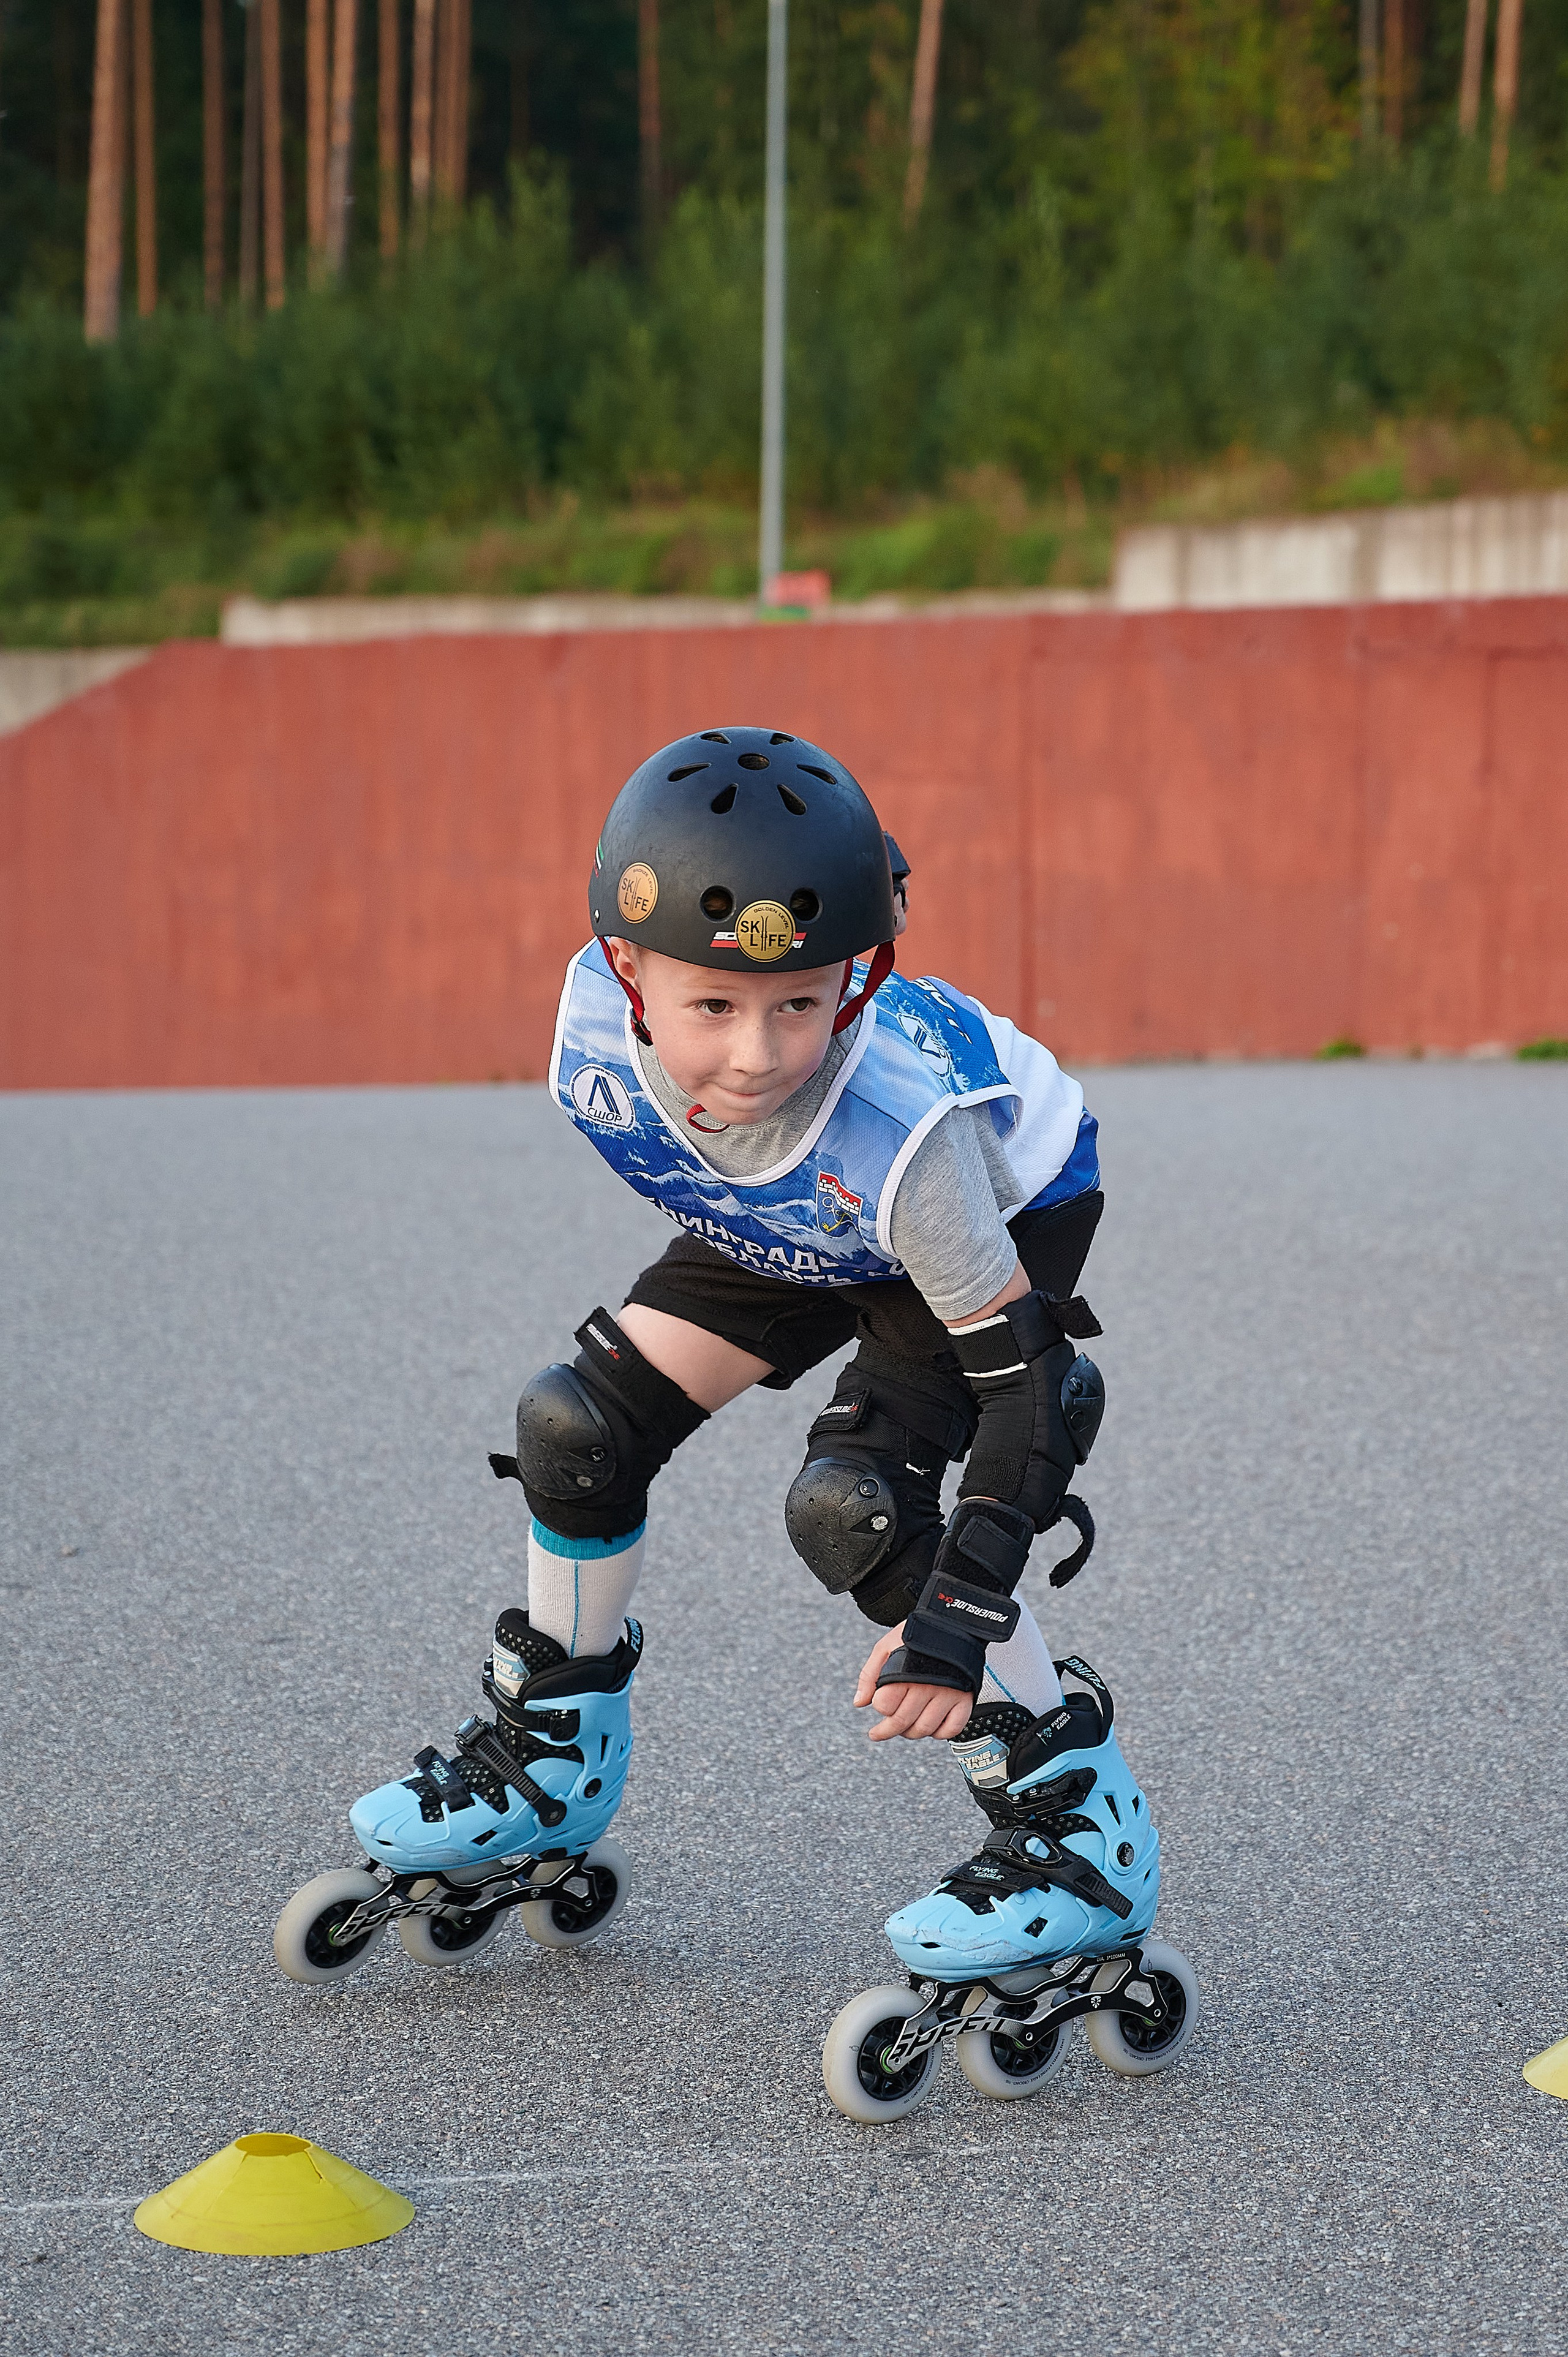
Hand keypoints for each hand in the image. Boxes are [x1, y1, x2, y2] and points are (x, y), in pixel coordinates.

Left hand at [853, 1623, 972, 1742]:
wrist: (953, 1622)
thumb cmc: (918, 1634)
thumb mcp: (885, 1647)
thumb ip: (869, 1675)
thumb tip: (859, 1703)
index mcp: (905, 1672)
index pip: (885, 1706)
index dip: (879, 1707)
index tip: (879, 1705)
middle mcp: (927, 1686)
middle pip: (902, 1721)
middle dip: (887, 1730)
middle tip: (880, 1732)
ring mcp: (948, 1694)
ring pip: (925, 1729)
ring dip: (911, 1733)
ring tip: (905, 1728)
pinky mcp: (965, 1699)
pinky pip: (952, 1729)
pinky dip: (940, 1734)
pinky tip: (931, 1727)